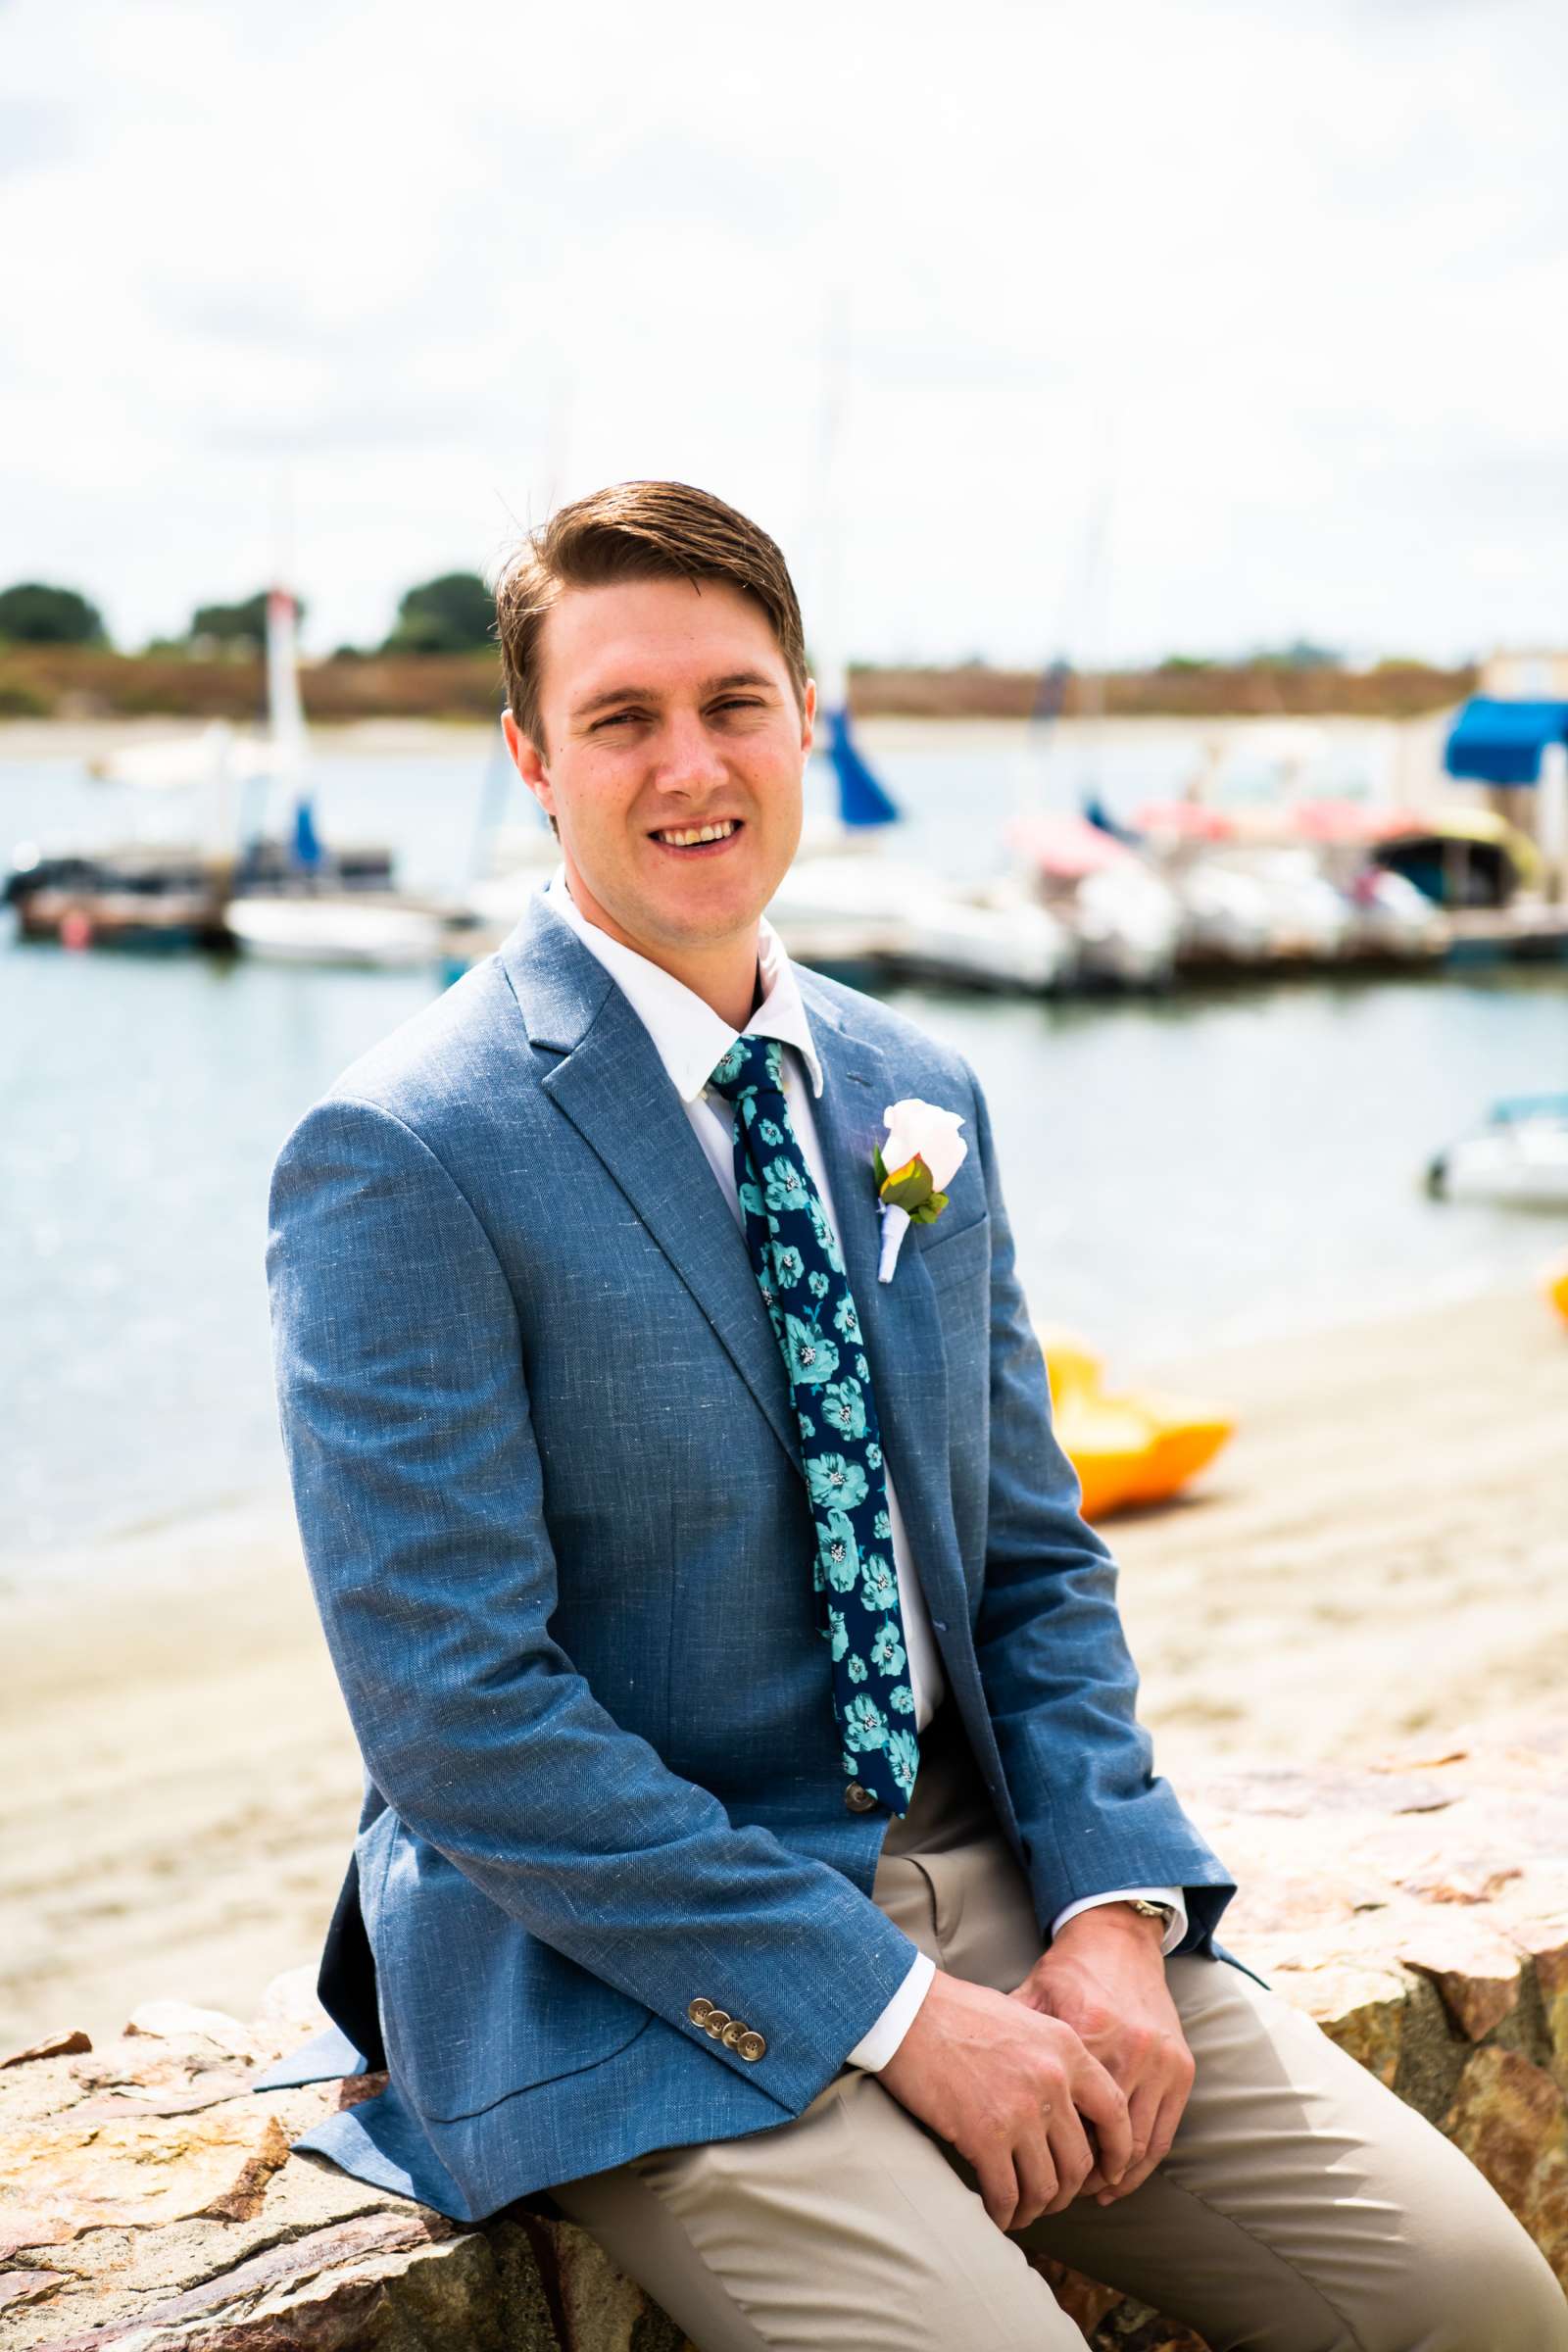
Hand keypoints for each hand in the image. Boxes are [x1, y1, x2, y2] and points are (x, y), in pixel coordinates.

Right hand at [878, 1967, 1130, 2231]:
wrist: (906, 2010)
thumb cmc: (956, 2012)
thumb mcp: (1023, 2017)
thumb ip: (1051, 2056)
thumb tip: (1065, 2101)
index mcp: (1066, 2048)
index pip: (1115, 2111)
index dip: (1118, 2151)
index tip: (1109, 2172)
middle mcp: (1052, 2081)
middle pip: (1080, 2160)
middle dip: (1068, 2190)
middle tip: (1052, 2198)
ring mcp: (1021, 2111)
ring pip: (1046, 2186)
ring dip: (1036, 2207)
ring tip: (1022, 2210)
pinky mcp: (985, 2136)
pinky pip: (1006, 2193)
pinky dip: (1004, 2212)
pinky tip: (996, 2213)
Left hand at [1008, 1904, 1193, 2204]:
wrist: (1118, 1939)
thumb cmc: (1067, 1972)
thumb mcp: (1032, 1996)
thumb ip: (1012, 2036)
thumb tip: (967, 2078)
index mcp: (1088, 2032)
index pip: (1068, 2115)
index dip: (1047, 2152)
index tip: (1027, 2172)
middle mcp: (1130, 2048)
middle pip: (1104, 2139)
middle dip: (1079, 2176)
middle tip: (1053, 2195)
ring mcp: (1160, 2060)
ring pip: (1139, 2147)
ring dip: (1113, 2179)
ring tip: (1083, 2194)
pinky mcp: (1182, 2067)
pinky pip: (1164, 2134)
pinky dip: (1141, 2164)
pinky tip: (1116, 2180)